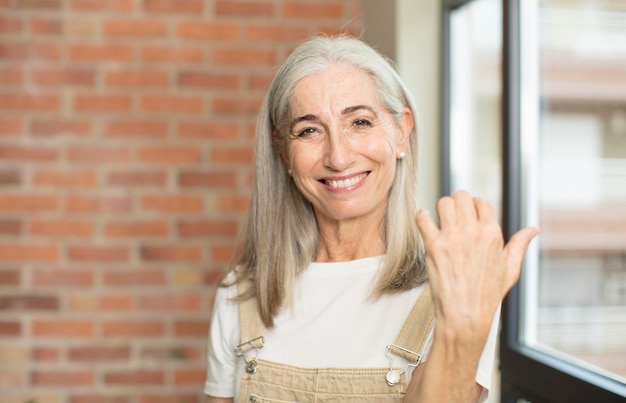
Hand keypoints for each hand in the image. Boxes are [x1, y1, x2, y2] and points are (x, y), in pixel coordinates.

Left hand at [415, 190, 538, 344]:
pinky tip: (424, 221)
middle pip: (461, 196)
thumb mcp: (509, 269)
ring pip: (443, 202)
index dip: (473, 206)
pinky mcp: (434, 246)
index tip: (467, 215)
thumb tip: (533, 229)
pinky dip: (421, 216)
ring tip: (438, 217)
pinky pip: (423, 218)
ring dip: (440, 207)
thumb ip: (519, 245)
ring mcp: (453, 238)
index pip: (482, 203)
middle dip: (456, 202)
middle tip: (451, 213)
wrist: (465, 315)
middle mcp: (474, 232)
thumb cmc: (487, 295)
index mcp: (493, 234)